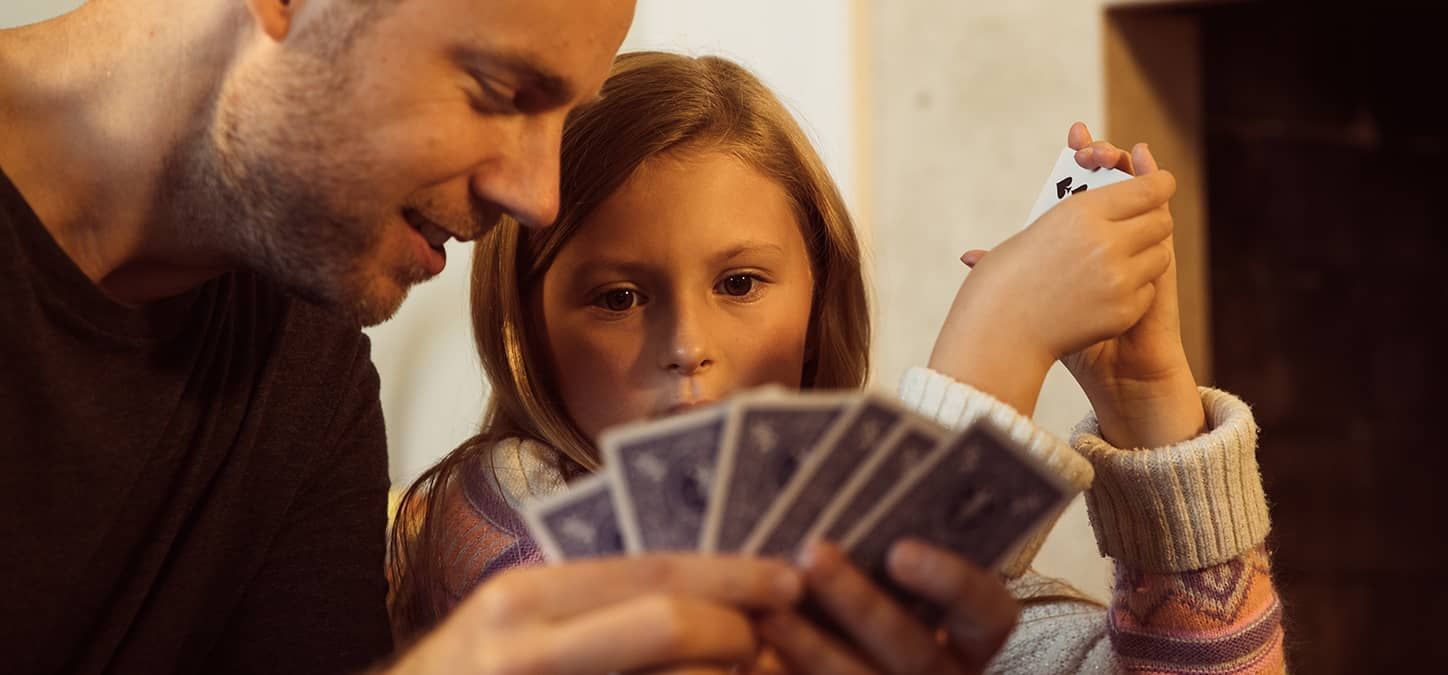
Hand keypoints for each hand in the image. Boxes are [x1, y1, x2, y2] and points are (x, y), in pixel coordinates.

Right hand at [388, 554, 802, 674]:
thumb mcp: (511, 627)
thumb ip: (589, 606)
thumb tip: (697, 593)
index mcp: (524, 599)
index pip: (651, 572)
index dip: (731, 575)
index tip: (786, 579)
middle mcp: (527, 646)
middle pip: (668, 623)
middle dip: (737, 630)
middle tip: (770, 641)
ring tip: (748, 673)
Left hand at [757, 541, 1017, 674]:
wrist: (852, 642)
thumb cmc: (870, 587)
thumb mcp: (892, 567)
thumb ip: (883, 539)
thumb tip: (851, 480)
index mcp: (971, 636)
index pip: (986, 609)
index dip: (949, 581)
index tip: (899, 550)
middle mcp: (943, 674)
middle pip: (912, 650)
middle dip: (860, 603)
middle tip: (815, 554)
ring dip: (811, 644)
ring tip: (768, 607)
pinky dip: (782, 672)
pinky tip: (748, 650)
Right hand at [928, 129, 1177, 416]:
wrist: (996, 336)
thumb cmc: (1004, 281)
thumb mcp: (1036, 231)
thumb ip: (1080, 217)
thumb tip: (1108, 205)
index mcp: (1080, 213)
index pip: (1148, 188)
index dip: (1157, 184)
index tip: (1158, 186)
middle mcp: (1105, 242)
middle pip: (1161, 221)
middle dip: (1151, 223)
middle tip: (1137, 229)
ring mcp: (1118, 279)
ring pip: (1160, 256)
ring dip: (1144, 257)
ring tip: (1116, 265)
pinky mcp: (1124, 311)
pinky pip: (1147, 290)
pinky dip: (1132, 291)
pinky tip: (1102, 296)